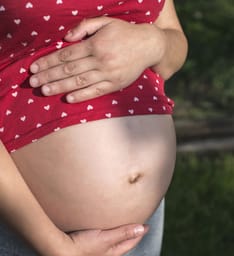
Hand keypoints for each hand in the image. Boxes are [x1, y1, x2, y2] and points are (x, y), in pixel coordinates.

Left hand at [29, 17, 163, 101]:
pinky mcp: (115, 85)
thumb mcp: (105, 22)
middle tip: (33, 82)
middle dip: (49, 76)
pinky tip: (68, 99)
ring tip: (45, 91)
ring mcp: (108, 74)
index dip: (48, 61)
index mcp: (96, 44)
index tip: (35, 67)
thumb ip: (84, 28)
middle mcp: (100, 60)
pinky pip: (96, 92)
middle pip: (69, 70)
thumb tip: (66, 38)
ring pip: (79, 82)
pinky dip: (82, 96)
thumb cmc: (124, 33)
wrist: (149, 46)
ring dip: (60, 87)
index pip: (66, 55)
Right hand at [53, 224, 148, 255]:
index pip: (131, 242)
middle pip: (123, 245)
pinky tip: (102, 234)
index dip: (139, 233)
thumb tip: (142, 229)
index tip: (147, 225)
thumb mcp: (106, 238)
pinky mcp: (85, 252)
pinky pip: (102, 244)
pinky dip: (108, 238)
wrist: (58, 252)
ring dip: (119, 237)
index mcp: (113, 254)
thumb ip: (123, 233)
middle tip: (137, 226)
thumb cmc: (83, 244)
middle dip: (131, 236)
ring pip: (112, 245)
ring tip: (122, 229)